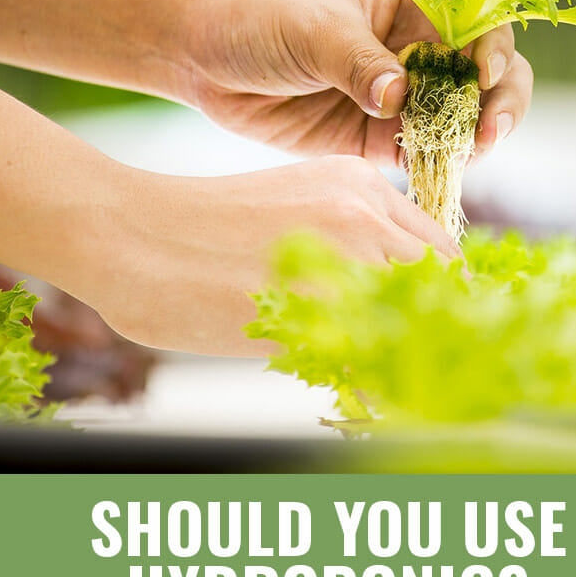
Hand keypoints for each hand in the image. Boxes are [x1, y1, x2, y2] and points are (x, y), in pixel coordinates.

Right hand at [88, 155, 460, 354]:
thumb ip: (348, 239)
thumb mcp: (292, 207)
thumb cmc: (200, 231)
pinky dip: (373, 385)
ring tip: (388, 384)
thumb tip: (391, 298)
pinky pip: (373, 360)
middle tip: (422, 370)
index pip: (440, 251)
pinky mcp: (313, 306)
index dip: (445, 300)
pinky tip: (352, 393)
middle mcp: (363, 212)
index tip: (435, 334)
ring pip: (417, 323)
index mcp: (359, 183)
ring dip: (410, 358)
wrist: (131, 234)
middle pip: (443, 287)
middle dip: (438, 331)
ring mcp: (342, 257)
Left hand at [175, 0, 532, 166]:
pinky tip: (436, 174)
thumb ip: (358, 62)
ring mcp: (401, 93)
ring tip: (464, 156)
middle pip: (484, 74)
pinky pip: (421, 153)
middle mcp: (417, 45)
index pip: (476, 21)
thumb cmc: (260, 17)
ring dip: (470, 139)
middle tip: (489, 133)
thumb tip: (399, 98)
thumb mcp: (313, 30)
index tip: (484, 76)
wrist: (202, 54)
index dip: (493, 49)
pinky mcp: (377, 135)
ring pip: (459, 119)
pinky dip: (436, 165)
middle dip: (498, 102)